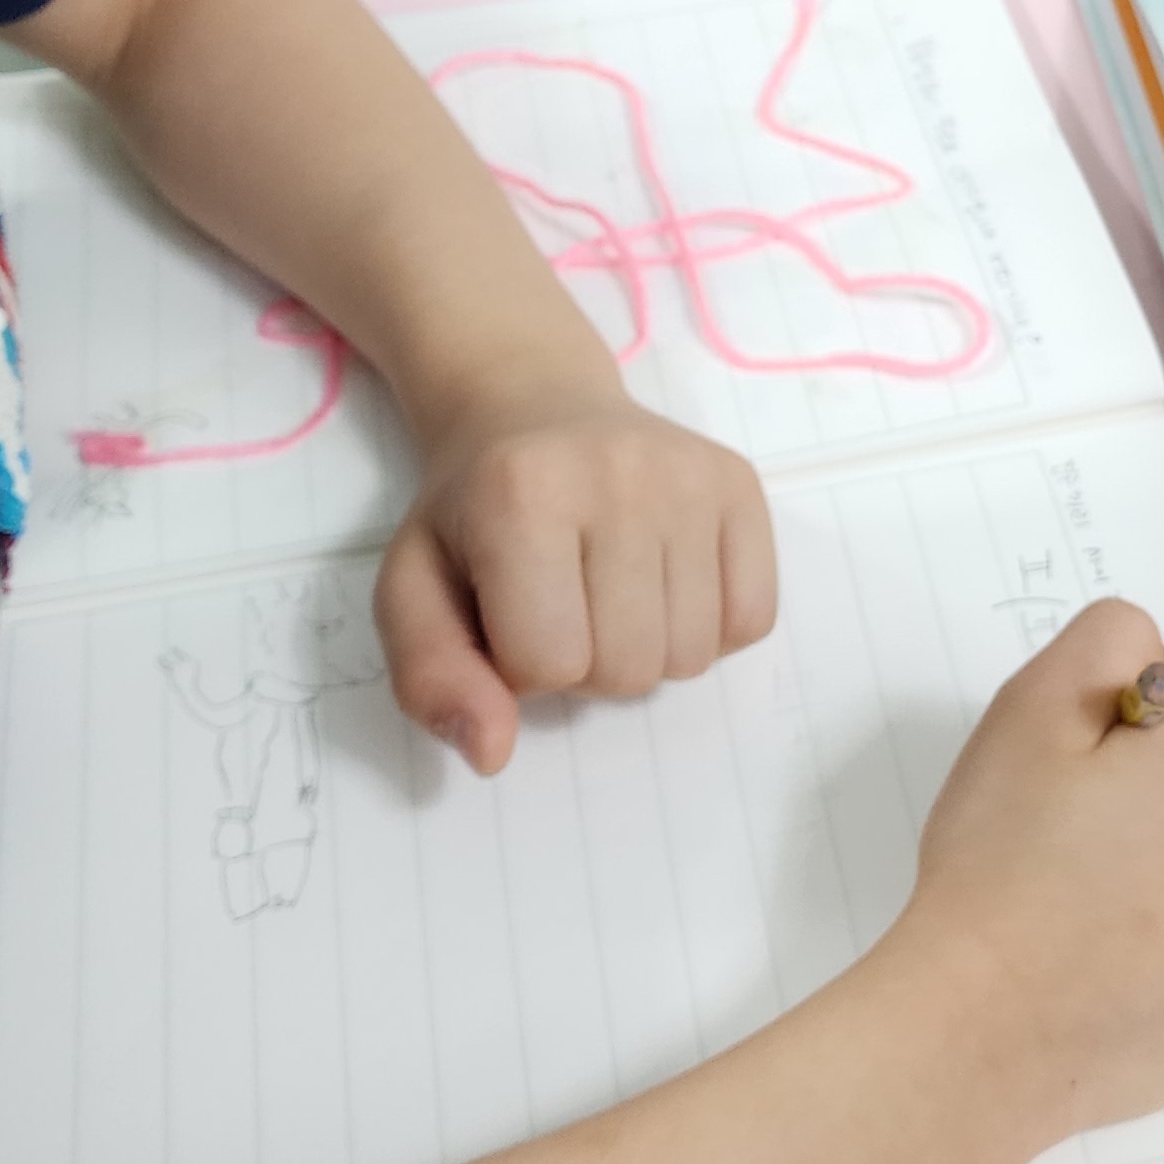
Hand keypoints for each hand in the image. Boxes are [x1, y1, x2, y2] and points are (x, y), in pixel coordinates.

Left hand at [374, 375, 774, 773]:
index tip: (510, 615)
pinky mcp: (739, 484)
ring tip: (610, 592)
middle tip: (564, 605)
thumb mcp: (412, 590)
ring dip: (646, 650)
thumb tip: (491, 755)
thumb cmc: (471, 513)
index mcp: (520, 495)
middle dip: (588, 663)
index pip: (549, 663)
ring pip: (691, 656)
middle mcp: (617, 473)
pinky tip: (663, 583)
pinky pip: (751, 622)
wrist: (534, 408)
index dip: (522, 664)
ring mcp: (688, 476)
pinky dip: (707, 629)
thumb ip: (431, 678)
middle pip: (629, 668)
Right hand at [886, 601, 1163, 1144]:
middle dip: (1162, 781)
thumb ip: (1105, 641)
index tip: (1072, 762)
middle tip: (1072, 836)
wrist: (987, 1035)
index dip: (1127, 705)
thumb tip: (1151, 654)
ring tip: (1090, 908)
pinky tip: (1116, 967)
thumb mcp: (1027, 712)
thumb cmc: (1000, 866)